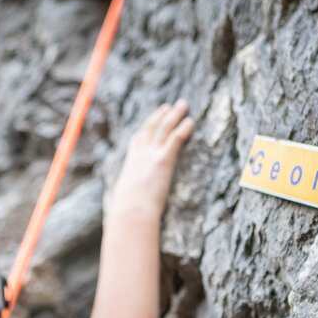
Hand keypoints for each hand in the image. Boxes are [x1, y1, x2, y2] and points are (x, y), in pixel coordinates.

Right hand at [109, 99, 194, 218]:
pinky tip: (191, 122)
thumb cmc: (128, 212)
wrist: (131, 211)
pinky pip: (175, 138)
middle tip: (169, 106)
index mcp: (131, 164)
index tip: (152, 119)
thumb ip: (131, 196)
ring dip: (174, 114)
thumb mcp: (127, 199)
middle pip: (151, 128)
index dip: (146, 128)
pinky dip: (183, 128)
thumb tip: (129, 206)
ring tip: (183, 105)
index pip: (138, 140)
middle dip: (161, 115)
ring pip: (164, 128)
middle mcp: (140, 155)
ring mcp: (151, 155)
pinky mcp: (164, 160)